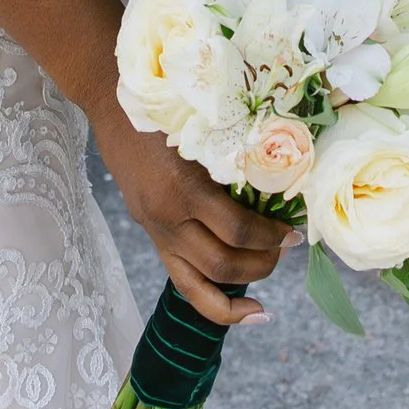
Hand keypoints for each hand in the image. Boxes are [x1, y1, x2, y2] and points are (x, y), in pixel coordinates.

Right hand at [93, 107, 292, 328]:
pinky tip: (237, 306)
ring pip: (196, 288)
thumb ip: (235, 159)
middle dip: (261, 265)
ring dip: (237, 294)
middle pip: (221, 265)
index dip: (271, 237)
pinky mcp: (151, 234)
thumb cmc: (166, 103)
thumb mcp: (205, 127)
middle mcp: (167, 218)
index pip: (237, 231)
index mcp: (183, 189)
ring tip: (264, 292)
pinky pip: (182, 280)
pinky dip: (211, 299)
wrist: (113, 102)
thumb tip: (280, 185)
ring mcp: (155, 231)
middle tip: (286, 249)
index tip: (294, 233)